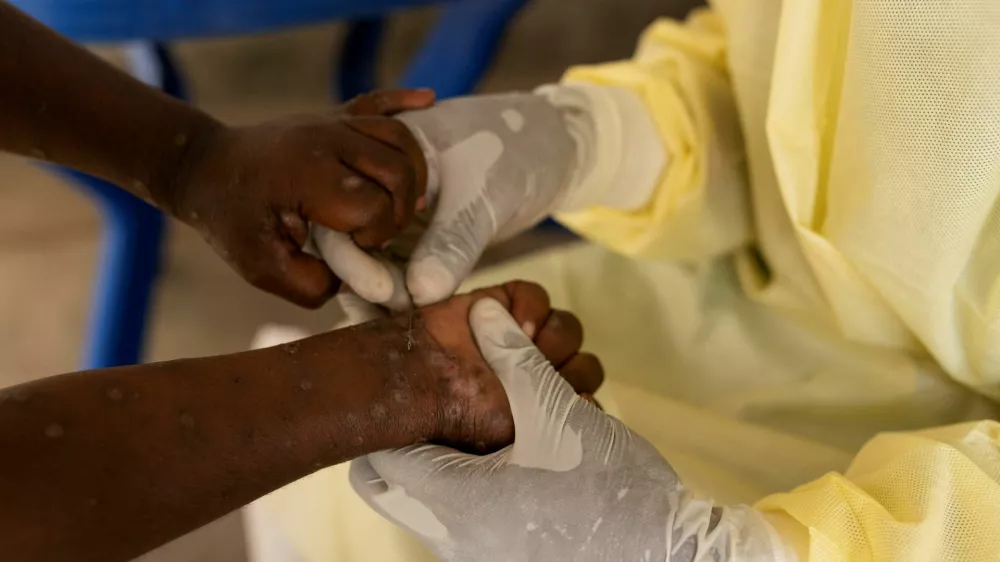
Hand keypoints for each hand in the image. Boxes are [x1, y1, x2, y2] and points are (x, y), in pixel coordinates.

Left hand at [165, 89, 433, 307]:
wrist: (203, 167)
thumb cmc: (232, 220)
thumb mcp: (261, 268)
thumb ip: (311, 285)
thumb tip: (355, 278)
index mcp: (307, 175)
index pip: (373, 205)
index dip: (375, 235)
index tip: (354, 248)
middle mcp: (325, 140)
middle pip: (398, 169)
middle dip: (400, 210)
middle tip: (380, 232)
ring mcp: (331, 123)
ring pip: (399, 137)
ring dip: (414, 173)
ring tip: (407, 203)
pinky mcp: (334, 115)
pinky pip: (377, 102)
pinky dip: (405, 100)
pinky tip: (429, 100)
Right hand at [319, 91, 582, 308]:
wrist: (546, 150)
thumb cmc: (511, 152)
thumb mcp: (481, 194)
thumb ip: (452, 241)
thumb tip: (420, 293)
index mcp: (373, 156)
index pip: (342, 209)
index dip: (353, 255)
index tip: (381, 291)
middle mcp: (372, 185)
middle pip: (347, 239)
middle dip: (365, 281)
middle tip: (397, 312)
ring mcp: (391, 214)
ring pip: (372, 261)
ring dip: (383, 293)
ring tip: (403, 324)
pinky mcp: (413, 239)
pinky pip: (398, 270)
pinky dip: (403, 293)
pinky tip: (414, 319)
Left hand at [351, 299, 784, 561]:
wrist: (665, 558)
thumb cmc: (611, 491)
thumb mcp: (560, 414)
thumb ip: (516, 360)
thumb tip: (484, 313)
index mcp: (453, 499)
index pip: (378, 457)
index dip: (391, 412)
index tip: (412, 382)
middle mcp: (449, 535)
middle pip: (393, 482)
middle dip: (412, 436)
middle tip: (442, 403)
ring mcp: (472, 553)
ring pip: (429, 499)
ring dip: (448, 455)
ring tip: (486, 422)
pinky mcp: (498, 558)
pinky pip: (460, 517)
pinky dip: (474, 481)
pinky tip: (514, 456)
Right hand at [358, 281, 603, 451]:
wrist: (416, 378)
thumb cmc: (463, 414)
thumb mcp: (515, 426)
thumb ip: (558, 411)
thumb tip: (590, 400)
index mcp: (542, 411)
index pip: (588, 400)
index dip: (582, 396)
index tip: (566, 400)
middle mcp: (537, 375)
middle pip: (585, 364)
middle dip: (569, 369)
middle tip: (540, 376)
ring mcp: (523, 338)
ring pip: (567, 329)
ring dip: (553, 338)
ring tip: (525, 347)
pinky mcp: (506, 304)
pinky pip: (537, 296)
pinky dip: (530, 306)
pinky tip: (514, 322)